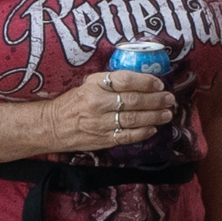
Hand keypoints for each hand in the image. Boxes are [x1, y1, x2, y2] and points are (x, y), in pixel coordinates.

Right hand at [40, 70, 174, 153]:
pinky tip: (153, 128)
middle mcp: (97, 103)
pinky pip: (127, 136)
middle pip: (133, 101)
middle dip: (156, 100)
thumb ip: (112, 82)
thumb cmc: (74, 102)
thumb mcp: (88, 84)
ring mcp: (100, 123)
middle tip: (169, 99)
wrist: (52, 125)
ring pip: (133, 119)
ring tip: (167, 113)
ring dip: (154, 116)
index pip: (125, 80)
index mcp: (94, 85)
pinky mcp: (102, 139)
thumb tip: (143, 80)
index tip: (159, 83)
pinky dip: (142, 133)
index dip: (146, 81)